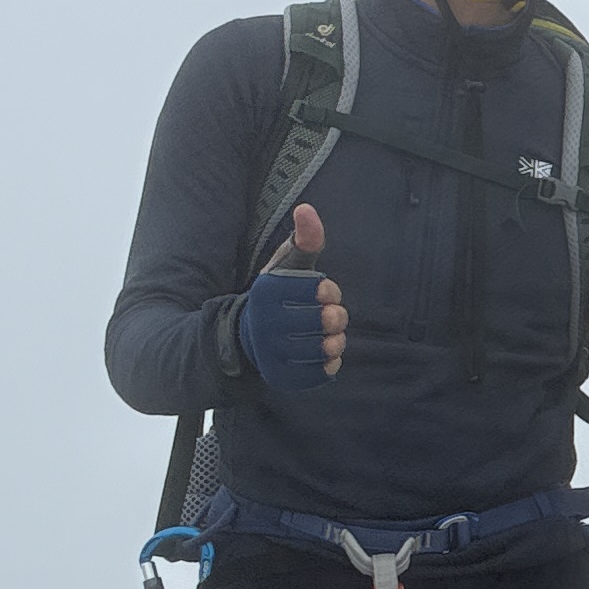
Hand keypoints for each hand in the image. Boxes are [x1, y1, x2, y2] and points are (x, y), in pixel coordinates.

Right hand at [238, 204, 345, 389]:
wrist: (252, 337)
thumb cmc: (279, 295)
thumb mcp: (289, 264)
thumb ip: (304, 238)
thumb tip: (306, 209)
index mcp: (266, 292)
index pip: (321, 289)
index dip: (327, 290)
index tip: (319, 291)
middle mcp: (265, 325)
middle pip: (328, 319)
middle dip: (336, 315)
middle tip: (328, 314)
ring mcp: (273, 355)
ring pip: (328, 347)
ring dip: (335, 339)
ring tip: (326, 334)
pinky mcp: (284, 379)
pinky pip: (323, 372)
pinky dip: (329, 362)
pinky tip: (319, 352)